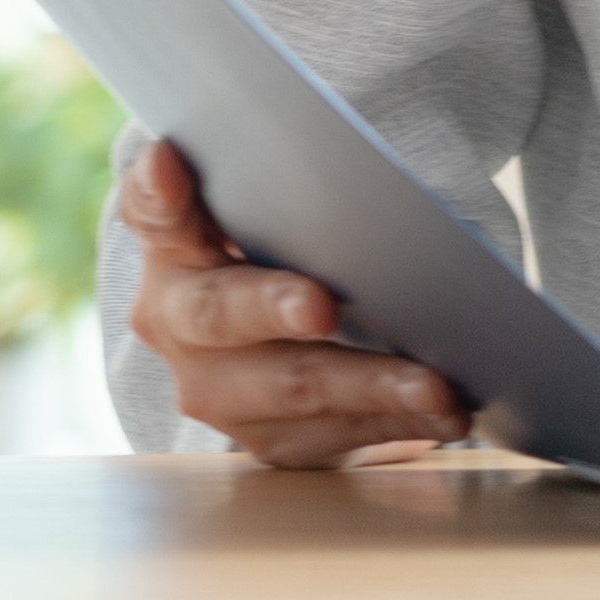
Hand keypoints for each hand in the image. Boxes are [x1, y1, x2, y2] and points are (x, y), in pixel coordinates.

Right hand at [113, 135, 465, 467]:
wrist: (275, 341)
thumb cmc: (288, 251)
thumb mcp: (278, 212)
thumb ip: (290, 189)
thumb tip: (362, 178)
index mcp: (174, 246)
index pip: (155, 209)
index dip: (158, 191)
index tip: (167, 163)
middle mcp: (175, 321)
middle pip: (218, 312)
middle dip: (273, 307)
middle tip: (319, 305)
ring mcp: (213, 389)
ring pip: (290, 387)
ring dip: (368, 386)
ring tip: (434, 384)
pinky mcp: (264, 437)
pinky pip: (329, 435)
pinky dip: (394, 423)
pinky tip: (443, 413)